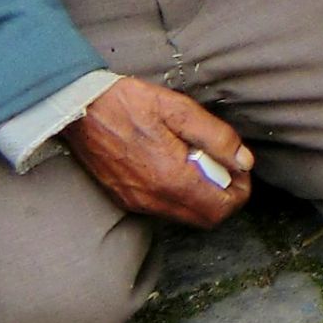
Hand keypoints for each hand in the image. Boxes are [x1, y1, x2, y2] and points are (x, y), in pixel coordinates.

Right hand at [62, 75, 252, 226]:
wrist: (78, 108)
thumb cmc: (128, 104)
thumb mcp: (180, 109)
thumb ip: (217, 137)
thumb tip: (244, 162)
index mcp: (172, 179)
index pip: (222, 208)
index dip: (240, 191)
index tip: (238, 168)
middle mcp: (154, 199)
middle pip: (206, 218)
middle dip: (223, 196)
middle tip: (222, 166)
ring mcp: (137, 202)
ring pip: (184, 215)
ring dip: (201, 195)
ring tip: (196, 160)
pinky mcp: (124, 198)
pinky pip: (163, 208)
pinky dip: (179, 194)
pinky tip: (173, 164)